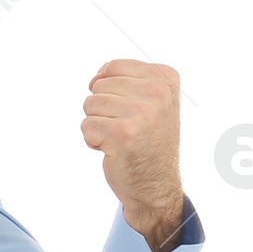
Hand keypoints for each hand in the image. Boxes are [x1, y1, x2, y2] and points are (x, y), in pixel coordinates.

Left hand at [81, 59, 186, 251]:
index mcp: (166, 77)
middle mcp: (158, 92)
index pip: (112, 67)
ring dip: (98, 125)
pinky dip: (93, 141)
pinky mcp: (122, 134)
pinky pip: (86, 126)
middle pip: (99, 86)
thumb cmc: (146, 140)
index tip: (131, 110)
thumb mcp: (148, 100)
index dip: (110, 91)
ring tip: (120, 139)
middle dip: (103, 109)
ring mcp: (142, 113)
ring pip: (90, 105)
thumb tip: (95, 77)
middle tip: (127, 129)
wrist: (156, 184)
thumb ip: (124, 79)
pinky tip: (113, 150)